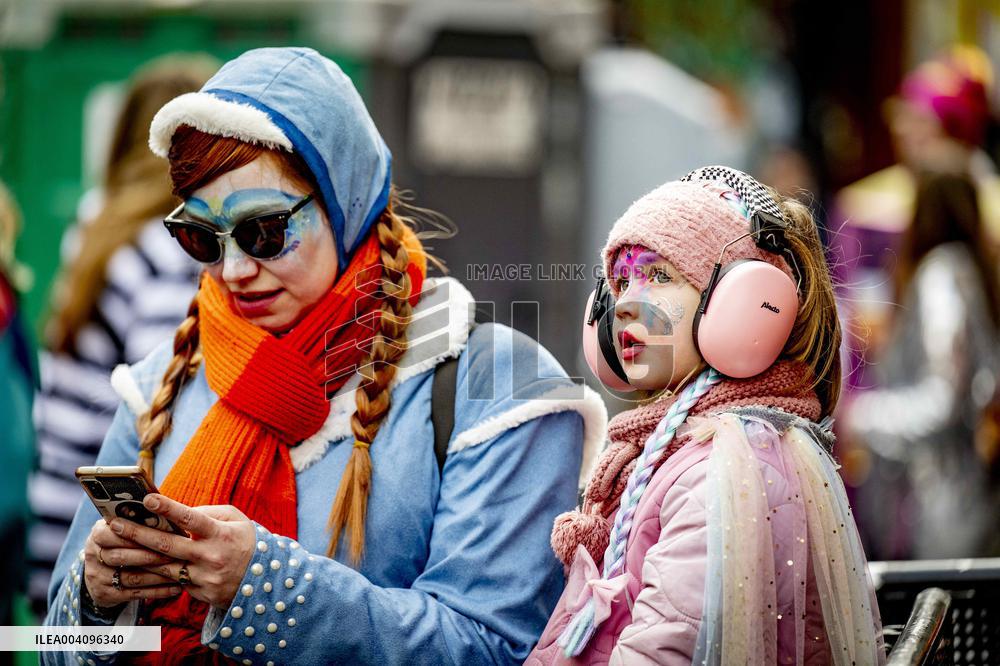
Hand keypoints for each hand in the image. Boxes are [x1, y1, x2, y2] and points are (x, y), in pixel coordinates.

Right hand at [83, 519, 182, 607]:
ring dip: (158, 575)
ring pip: (131, 577)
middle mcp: (93, 556)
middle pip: (122, 557)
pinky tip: (176, 588)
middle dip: (150, 555)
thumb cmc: (121, 542)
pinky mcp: (107, 595)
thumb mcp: (120, 529)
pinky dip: (158, 591)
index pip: (113, 533)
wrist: (99, 573)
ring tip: (180, 571)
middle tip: (175, 553)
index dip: (136, 534)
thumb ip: (137, 521)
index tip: (160, 533)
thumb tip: (165, 510)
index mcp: (97, 534)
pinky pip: (136, 594)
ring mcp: (99, 578)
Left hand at [110, 494, 256, 609]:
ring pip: (162, 568)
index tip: (147, 499)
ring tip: (110, 550)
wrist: (266, 581)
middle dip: (138, 534)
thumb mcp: (236, 520)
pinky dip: (149, 577)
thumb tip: (177, 511)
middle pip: (168, 545)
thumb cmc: (247, 541)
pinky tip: (129, 570)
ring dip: (134, 559)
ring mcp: (204, 578)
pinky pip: (170, 583)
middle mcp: (211, 557)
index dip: (169, 509)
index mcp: (221, 534)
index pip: (192, 518)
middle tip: (115, 524)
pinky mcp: (199, 593)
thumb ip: (207, 513)